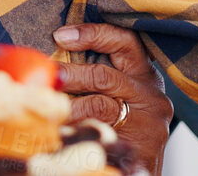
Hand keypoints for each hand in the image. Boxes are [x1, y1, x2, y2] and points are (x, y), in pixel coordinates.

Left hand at [54, 24, 170, 175]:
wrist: (148, 163)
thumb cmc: (128, 119)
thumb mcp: (122, 90)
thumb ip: (98, 72)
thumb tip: (51, 59)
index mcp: (145, 74)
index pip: (124, 42)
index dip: (92, 34)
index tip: (60, 35)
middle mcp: (150, 96)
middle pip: (104, 76)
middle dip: (70, 74)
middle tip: (48, 75)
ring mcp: (149, 125)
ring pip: (98, 107)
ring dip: (67, 106)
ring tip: (47, 107)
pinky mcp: (142, 151)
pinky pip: (100, 136)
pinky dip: (76, 133)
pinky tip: (60, 132)